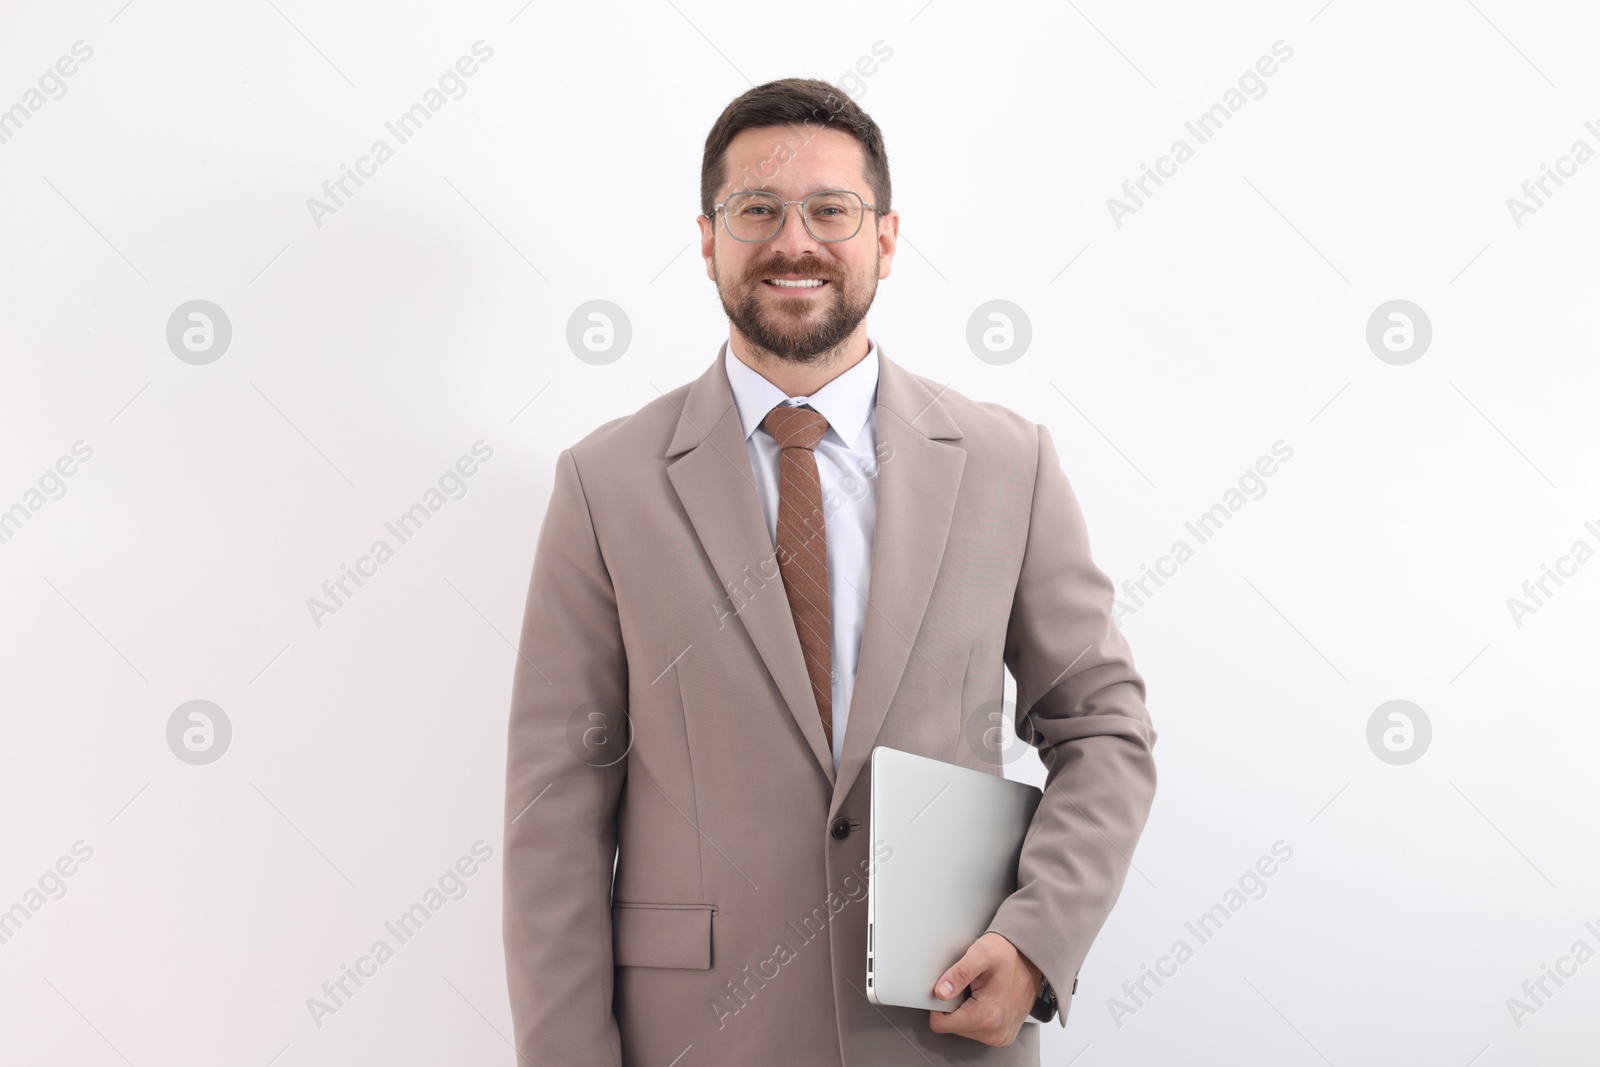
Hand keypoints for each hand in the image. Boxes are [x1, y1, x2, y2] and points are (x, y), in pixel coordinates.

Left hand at [927, 932, 1043, 1045]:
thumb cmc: (1009, 954)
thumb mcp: (981, 953)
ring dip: (965, 1011)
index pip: (940, 1024)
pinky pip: (977, 1030)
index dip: (938, 1005)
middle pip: (952, 1027)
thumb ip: (959, 973)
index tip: (948, 989)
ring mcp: (1000, 1036)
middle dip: (955, 1006)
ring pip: (963, 1029)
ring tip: (979, 991)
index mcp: (986, 1016)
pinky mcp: (1003, 1035)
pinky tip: (986, 998)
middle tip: (969, 986)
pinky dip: (976, 1015)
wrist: (1032, 959)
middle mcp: (995, 1032)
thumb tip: (940, 992)